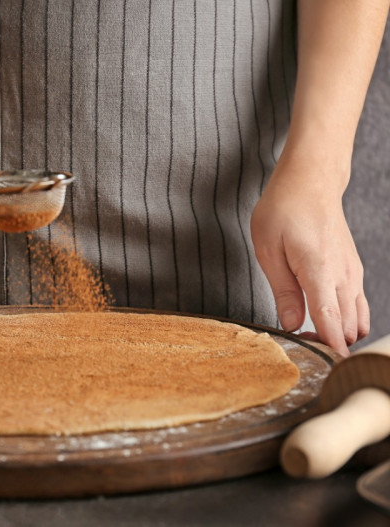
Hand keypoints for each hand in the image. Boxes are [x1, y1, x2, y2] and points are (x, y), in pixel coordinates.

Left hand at [251, 158, 368, 356]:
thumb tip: (290, 324)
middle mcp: (344, 276)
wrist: (310, 182)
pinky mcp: (352, 271)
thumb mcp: (268, 249)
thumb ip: (283, 291)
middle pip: (348, 328)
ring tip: (309, 334)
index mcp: (320, 272)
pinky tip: (323, 320)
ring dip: (339, 334)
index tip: (322, 368)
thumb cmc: (284, 210)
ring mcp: (352, 274)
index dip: (328, 349)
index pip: (331, 322)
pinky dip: (345, 320)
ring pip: (357, 319)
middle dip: (328, 345)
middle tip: (299, 346)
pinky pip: (356, 305)